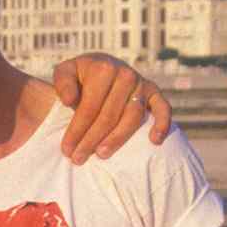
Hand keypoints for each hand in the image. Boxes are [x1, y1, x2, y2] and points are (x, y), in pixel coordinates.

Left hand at [51, 56, 171, 165]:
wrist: (102, 67)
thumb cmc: (80, 76)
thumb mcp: (66, 71)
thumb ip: (63, 82)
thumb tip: (69, 100)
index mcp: (103, 69)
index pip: (90, 107)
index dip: (77, 130)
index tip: (66, 150)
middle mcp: (125, 74)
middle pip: (109, 115)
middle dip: (91, 140)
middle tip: (78, 159)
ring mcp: (141, 84)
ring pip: (132, 117)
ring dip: (117, 139)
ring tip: (102, 155)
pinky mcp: (154, 92)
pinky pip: (163, 108)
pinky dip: (162, 124)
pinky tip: (155, 141)